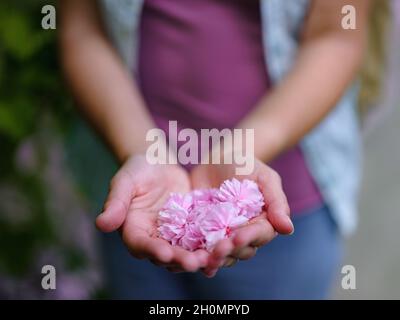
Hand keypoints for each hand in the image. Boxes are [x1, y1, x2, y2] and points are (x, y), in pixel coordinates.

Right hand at [96, 155, 209, 271]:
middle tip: (196, 263)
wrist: (158, 163)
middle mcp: (153, 238)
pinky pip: (200, 240)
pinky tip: (224, 246)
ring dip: (198, 257)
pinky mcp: (190, 229)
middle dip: (180, 260)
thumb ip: (115, 202)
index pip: (141, 245)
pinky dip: (210, 245)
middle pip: (166, 255)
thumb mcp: (125, 181)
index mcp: (134, 230)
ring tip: (213, 258)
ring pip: (185, 252)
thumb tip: (101, 224)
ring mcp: (172, 236)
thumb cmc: (138, 169)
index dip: (153, 251)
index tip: (166, 253)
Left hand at [190, 157, 293, 276]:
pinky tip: (191, 260)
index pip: (260, 234)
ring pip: (223, 254)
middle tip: (218, 249)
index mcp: (262, 221)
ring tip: (203, 259)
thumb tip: (288, 229)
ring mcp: (223, 234)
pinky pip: (202, 248)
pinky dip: (198, 256)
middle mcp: (244, 233)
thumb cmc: (246, 164)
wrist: (218, 158)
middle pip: (241, 250)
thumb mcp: (264, 177)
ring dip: (214, 258)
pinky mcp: (203, 233)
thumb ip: (276, 202)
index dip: (249, 237)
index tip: (238, 237)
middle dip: (230, 250)